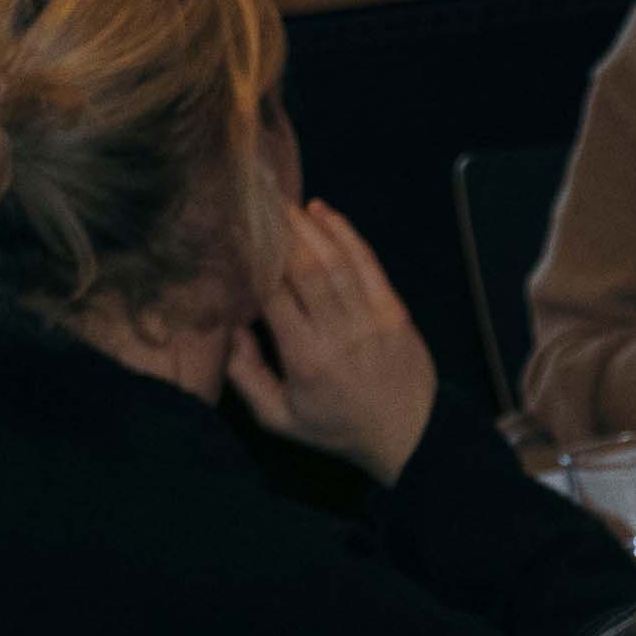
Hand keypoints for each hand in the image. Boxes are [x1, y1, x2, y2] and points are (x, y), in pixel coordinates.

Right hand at [219, 198, 435, 483]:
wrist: (411, 436)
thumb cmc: (337, 427)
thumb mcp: (279, 417)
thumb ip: (246, 375)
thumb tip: (225, 328)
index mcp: (305, 357)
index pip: (273, 296)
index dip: (252, 260)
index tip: (230, 231)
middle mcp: (339, 334)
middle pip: (306, 270)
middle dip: (279, 231)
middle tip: (254, 199)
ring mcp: (371, 320)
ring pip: (337, 261)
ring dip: (309, 226)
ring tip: (281, 200)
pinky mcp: (395, 312)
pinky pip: (369, 264)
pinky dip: (346, 234)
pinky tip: (323, 212)